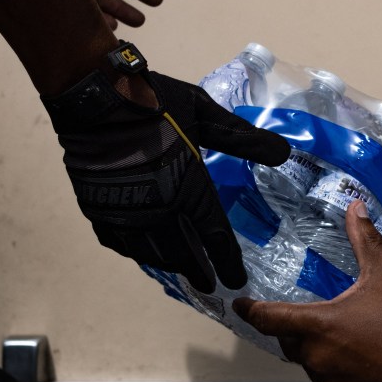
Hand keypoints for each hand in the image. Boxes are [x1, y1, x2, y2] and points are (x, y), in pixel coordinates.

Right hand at [42, 64, 290, 292]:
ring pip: (150, 253)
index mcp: (189, 187)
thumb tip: (285, 152)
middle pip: (183, 253)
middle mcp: (159, 209)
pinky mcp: (98, 208)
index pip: (215, 236)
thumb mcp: (205, 114)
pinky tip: (141, 252)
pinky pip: (118, 242)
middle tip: (209, 285)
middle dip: (199, 271)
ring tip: (180, 271)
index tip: (237, 281)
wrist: (96, 96)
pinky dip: (134, 251)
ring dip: (168, 264)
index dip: (228, 262)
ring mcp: (126, 213)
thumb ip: (243, 138)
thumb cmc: (155, 102)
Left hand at [234, 201, 381, 381]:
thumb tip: (355, 207)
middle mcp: (317, 358)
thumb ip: (365, 240)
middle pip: (291, 341)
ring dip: (321, 350)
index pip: (269, 319)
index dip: (251, 311)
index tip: (239, 306)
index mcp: (319, 326)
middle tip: (321, 315)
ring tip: (350, 336)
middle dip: (298, 328)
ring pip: (311, 363)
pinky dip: (337, 372)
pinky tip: (361, 360)